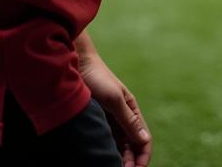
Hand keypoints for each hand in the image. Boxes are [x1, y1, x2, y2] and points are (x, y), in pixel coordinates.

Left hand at [78, 46, 151, 166]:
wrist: (76, 64)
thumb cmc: (98, 78)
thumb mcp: (115, 100)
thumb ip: (129, 120)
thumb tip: (145, 140)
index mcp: (132, 110)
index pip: (143, 139)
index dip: (142, 156)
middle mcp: (122, 117)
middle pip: (132, 146)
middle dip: (131, 162)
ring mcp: (108, 120)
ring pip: (118, 146)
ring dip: (119, 159)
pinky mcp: (95, 121)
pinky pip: (105, 141)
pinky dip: (107, 152)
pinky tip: (102, 159)